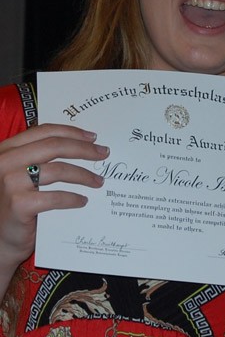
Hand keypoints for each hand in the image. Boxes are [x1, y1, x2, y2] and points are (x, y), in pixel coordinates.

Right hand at [0, 124, 108, 275]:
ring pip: (58, 170)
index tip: (93, 137)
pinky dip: (73, 198)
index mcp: (7, 150)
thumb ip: (39, 159)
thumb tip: (82, 146)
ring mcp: (11, 183)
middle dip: (84, 149)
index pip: (44, 131)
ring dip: (84, 175)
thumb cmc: (14, 204)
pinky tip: (83, 201)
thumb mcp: (21, 174)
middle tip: (103, 154)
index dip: (72, 132)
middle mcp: (6, 162)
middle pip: (54, 146)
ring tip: (98, 181)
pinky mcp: (19, 204)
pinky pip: (56, 197)